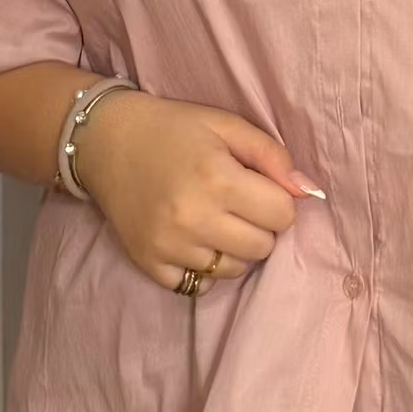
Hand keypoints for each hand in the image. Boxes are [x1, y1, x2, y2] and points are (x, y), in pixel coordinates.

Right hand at [70, 90, 324, 293]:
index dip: (277, 200)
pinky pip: (199, 286)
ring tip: (213, 219)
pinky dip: (203, 268)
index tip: (258, 187)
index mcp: (217, 178)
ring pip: (234, 270)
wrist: (104, 141)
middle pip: (262, 247)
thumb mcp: (226, 125)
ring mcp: (169, 246)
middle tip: (237, 203)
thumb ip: (272, 156)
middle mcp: (194, 218)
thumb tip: (307, 192)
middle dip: (259, 226)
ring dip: (234, 248)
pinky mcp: (149, 264)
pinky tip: (193, 239)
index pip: (282, 215)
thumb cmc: (172, 128)